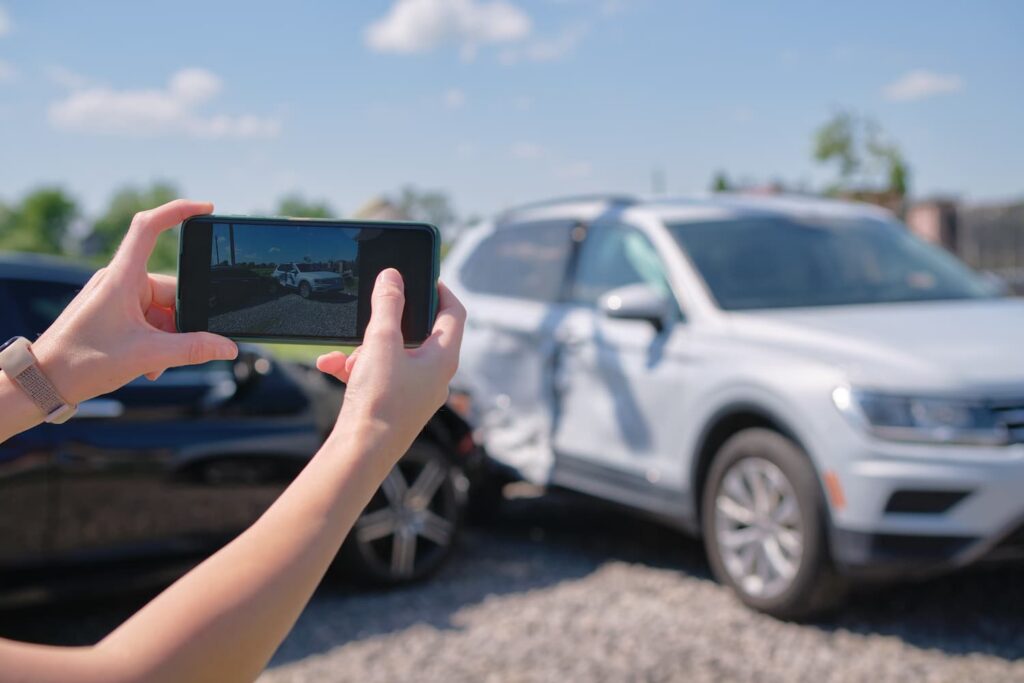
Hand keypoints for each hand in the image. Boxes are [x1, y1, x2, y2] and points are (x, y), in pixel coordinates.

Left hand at [32, 199, 237, 405]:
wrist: (43, 381)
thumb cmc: (82, 361)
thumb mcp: (147, 356)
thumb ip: (193, 349)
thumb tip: (228, 346)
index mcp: (123, 278)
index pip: (149, 227)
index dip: (178, 211)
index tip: (206, 209)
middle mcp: (119, 281)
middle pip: (170, 289)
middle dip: (180, 322)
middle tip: (175, 351)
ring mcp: (115, 296)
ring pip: (161, 309)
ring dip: (167, 338)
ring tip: (156, 364)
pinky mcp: (113, 312)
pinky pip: (148, 319)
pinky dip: (155, 341)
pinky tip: (150, 364)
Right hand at [316, 269, 465, 472]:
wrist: (361, 454)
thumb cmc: (379, 401)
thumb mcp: (381, 343)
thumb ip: (387, 305)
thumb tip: (392, 276)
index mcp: (443, 358)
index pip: (454, 312)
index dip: (441, 289)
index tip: (424, 275)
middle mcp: (435, 376)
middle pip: (420, 333)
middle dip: (388, 322)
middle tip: (372, 312)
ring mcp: (415, 393)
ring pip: (393, 355)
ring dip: (365, 348)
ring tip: (344, 354)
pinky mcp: (394, 406)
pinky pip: (378, 376)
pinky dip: (356, 367)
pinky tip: (330, 365)